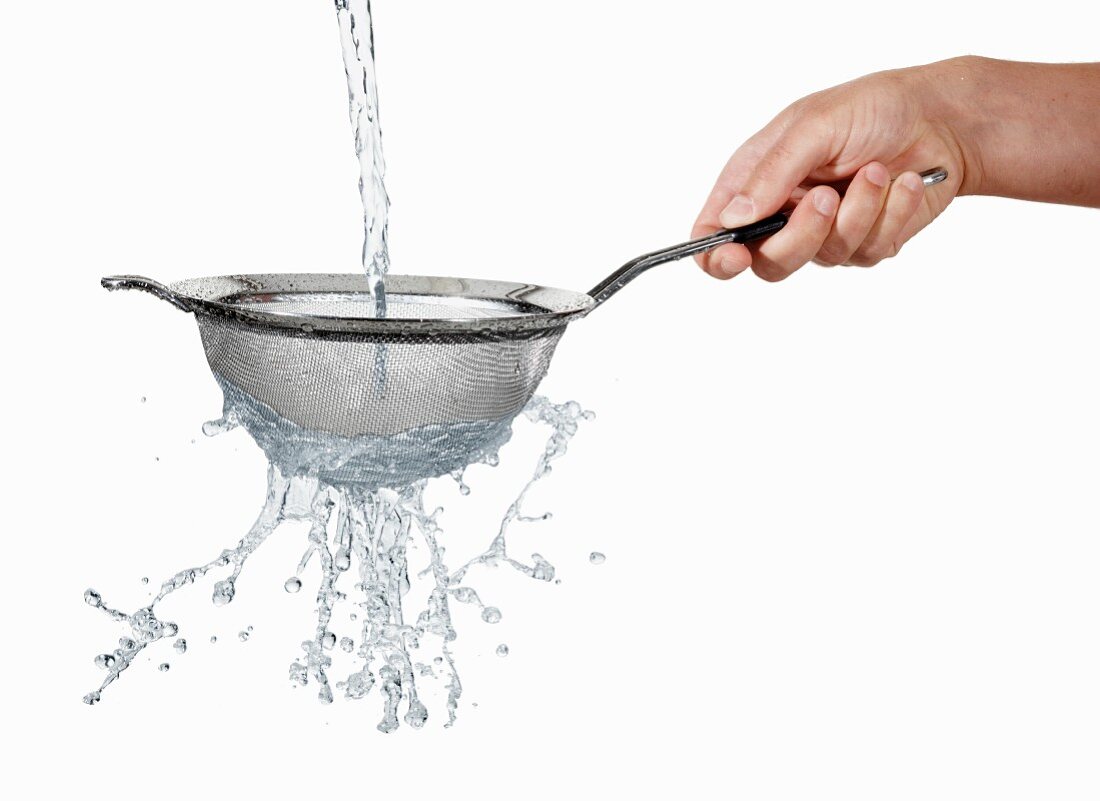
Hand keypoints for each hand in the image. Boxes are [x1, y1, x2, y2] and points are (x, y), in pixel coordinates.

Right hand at [692, 61, 966, 281]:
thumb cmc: (873, 108)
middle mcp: (784, 211)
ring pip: (823, 258)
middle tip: (826, 198)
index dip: (715, 255)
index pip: (714, 232)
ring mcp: (824, 232)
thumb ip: (771, 173)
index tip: (734, 258)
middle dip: (800, 235)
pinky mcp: (865, 243)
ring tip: (876, 170)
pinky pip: (868, 252)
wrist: (944, 118)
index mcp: (755, 179)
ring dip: (857, 213)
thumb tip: (733, 219)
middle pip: (768, 261)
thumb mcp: (814, 126)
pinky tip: (905, 183)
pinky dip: (890, 215)